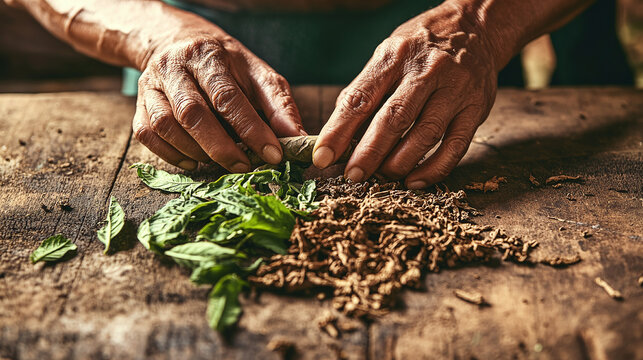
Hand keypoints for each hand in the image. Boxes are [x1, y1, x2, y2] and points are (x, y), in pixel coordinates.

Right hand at [133, 31, 305, 170]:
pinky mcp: (139, 103)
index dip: (252, 130)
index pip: (229, 97)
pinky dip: (171, 154)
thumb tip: (299, 139)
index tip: (273, 155)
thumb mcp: (258, 75)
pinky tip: (193, 160)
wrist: (178, 42)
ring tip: (220, 162)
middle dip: (221, 148)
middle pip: (193, 114)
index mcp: (209, 56)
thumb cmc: (226, 65)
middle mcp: (175, 67)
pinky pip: (147, 135)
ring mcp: (152, 85)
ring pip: (166, 126)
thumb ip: (279, 106)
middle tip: (245, 167)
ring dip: (196, 152)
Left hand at [313, 2, 498, 187]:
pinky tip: (414, 180)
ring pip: (425, 135)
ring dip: (399, 163)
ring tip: (381, 177)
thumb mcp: (388, 54)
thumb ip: (365, 90)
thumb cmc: (421, 47)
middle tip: (352, 176)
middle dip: (369, 153)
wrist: (476, 27)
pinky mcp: (477, 108)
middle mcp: (426, 70)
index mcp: (395, 56)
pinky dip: (433, 169)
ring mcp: (455, 89)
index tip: (322, 157)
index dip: (338, 131)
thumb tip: (339, 134)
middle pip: (394, 119)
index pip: (361, 98)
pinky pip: (455, 147)